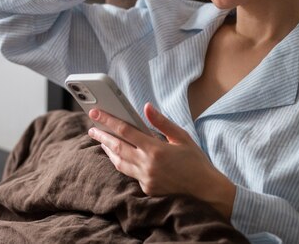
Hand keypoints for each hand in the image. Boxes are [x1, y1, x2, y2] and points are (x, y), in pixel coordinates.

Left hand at [87, 103, 234, 218]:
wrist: (206, 191)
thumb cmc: (196, 161)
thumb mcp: (182, 138)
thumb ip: (162, 123)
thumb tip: (146, 107)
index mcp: (156, 149)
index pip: (125, 131)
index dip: (108, 120)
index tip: (96, 112)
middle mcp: (147, 165)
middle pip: (116, 147)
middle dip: (101, 136)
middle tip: (91, 129)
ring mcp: (146, 179)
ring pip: (119, 163)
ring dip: (108, 151)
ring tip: (101, 141)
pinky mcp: (147, 188)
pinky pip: (129, 173)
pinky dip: (122, 163)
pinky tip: (119, 156)